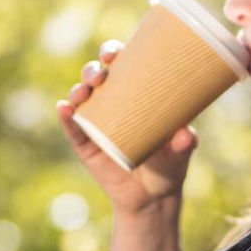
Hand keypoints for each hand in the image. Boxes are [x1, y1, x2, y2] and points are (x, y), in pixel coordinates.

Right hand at [57, 40, 197, 215]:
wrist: (153, 197)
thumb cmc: (170, 163)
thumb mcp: (181, 151)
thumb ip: (185, 142)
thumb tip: (185, 134)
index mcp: (134, 93)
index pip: (120, 65)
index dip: (112, 53)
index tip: (114, 54)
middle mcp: (110, 103)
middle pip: (95, 77)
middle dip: (93, 69)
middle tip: (101, 74)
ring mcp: (95, 123)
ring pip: (80, 98)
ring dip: (78, 90)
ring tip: (84, 92)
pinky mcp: (85, 145)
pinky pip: (72, 128)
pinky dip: (66, 117)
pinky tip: (64, 108)